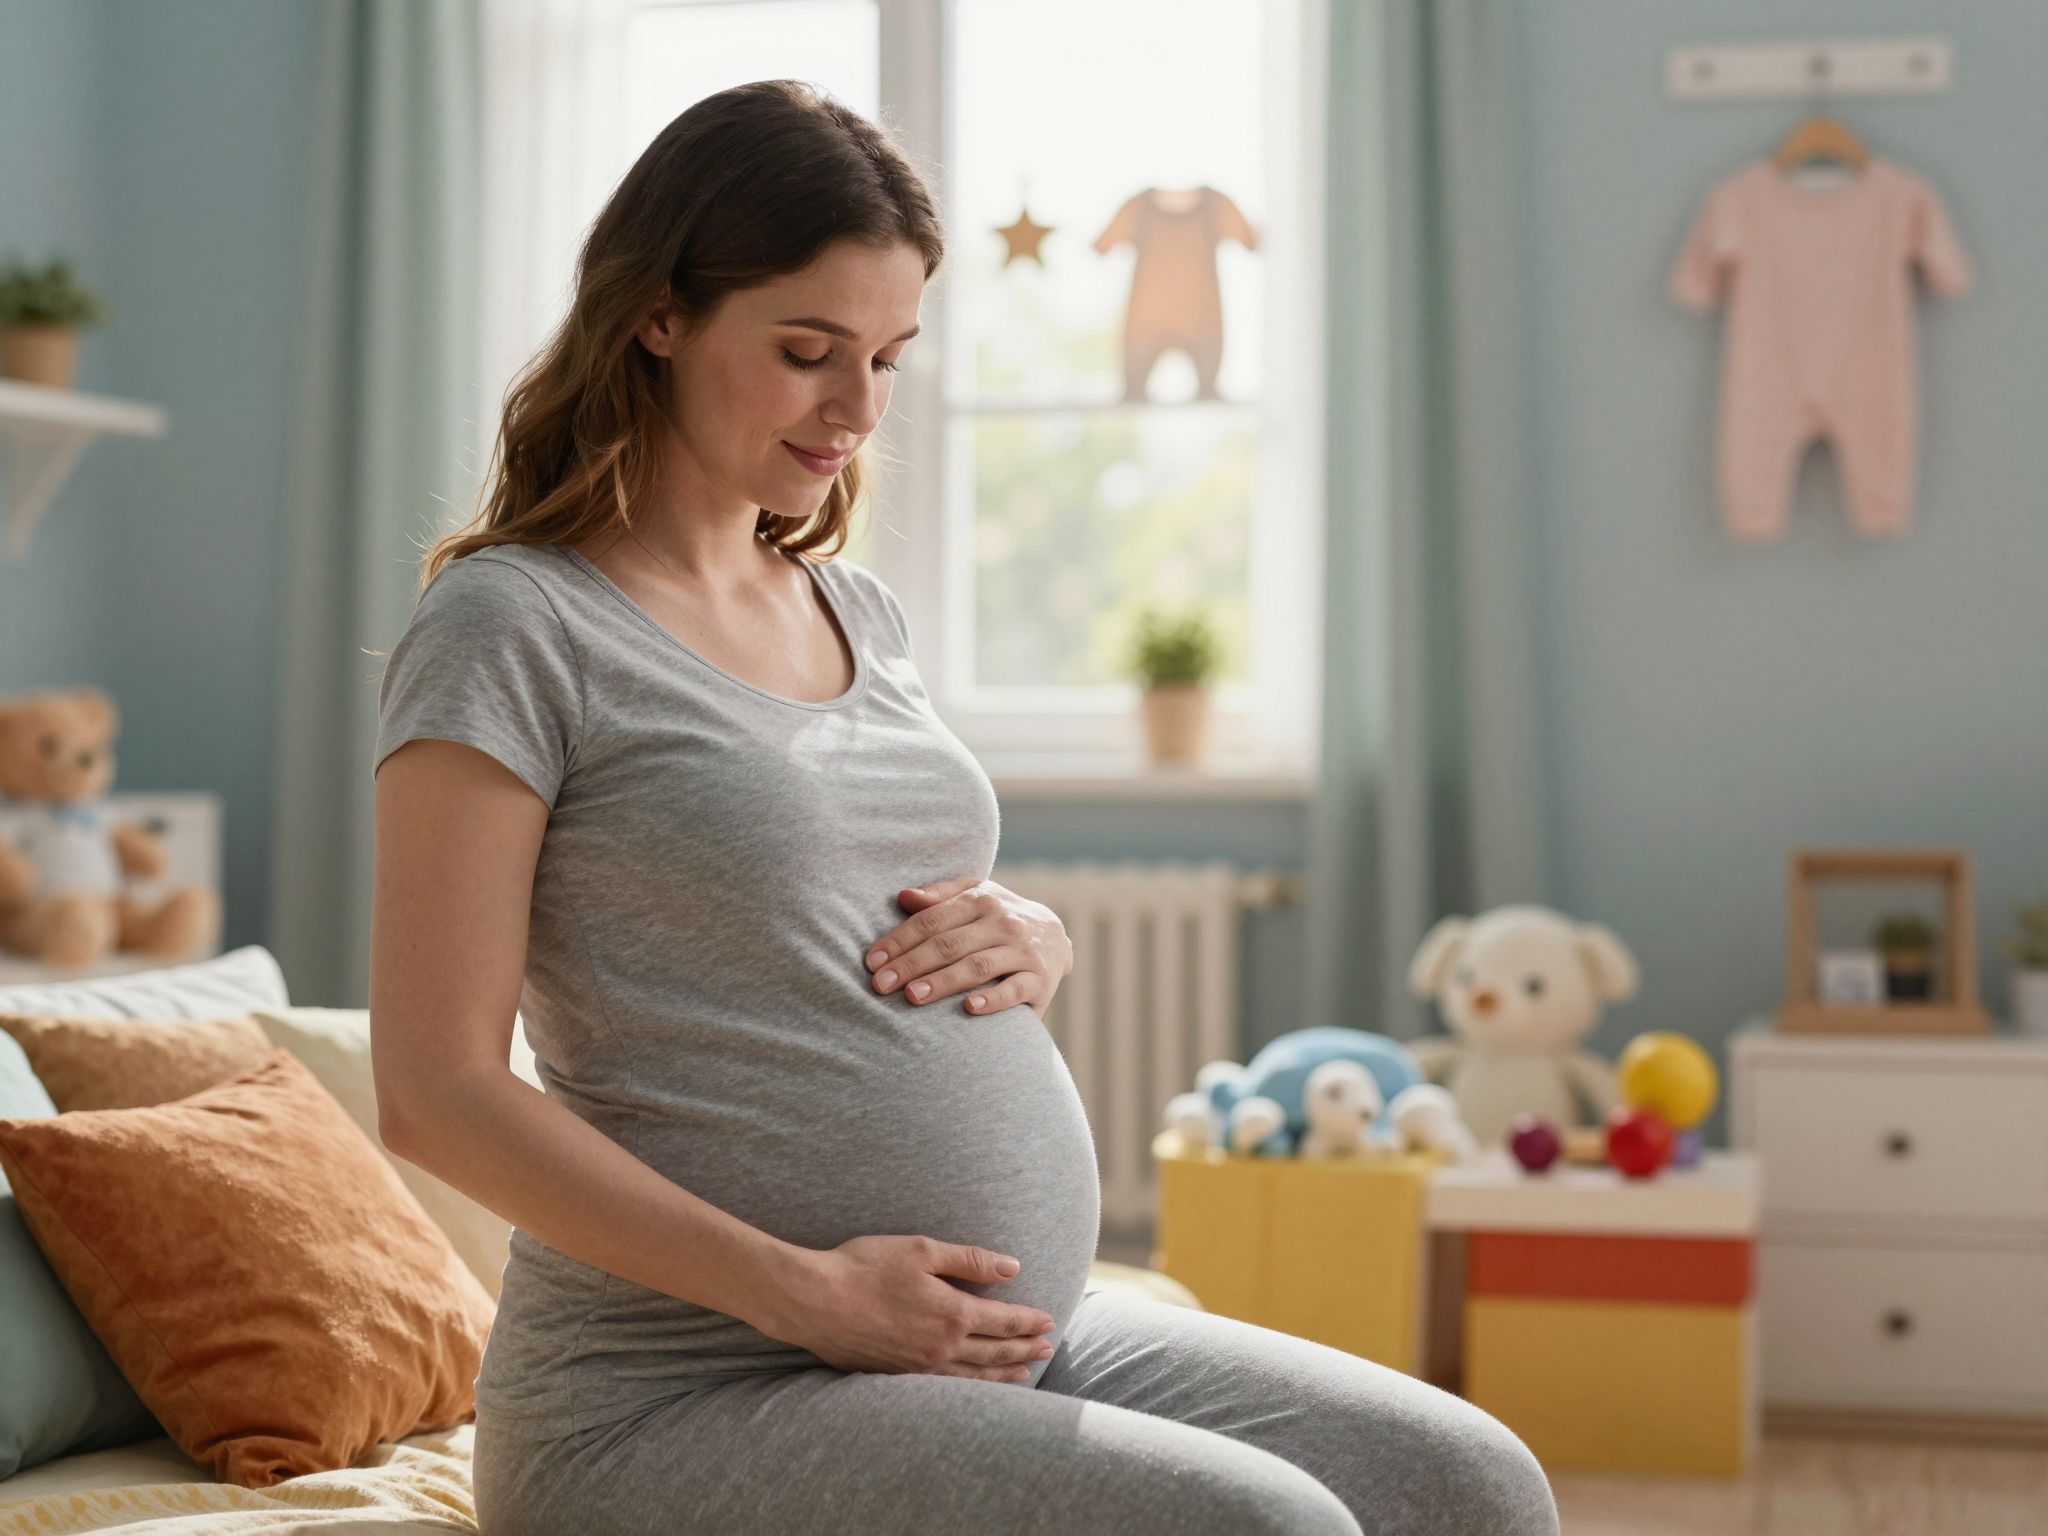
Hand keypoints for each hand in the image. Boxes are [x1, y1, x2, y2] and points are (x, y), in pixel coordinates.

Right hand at [754, 1235, 1058, 1381]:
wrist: (814, 1301)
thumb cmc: (865, 1268)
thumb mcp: (921, 1251)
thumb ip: (970, 1260)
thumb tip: (1012, 1266)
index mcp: (952, 1313)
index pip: (1004, 1320)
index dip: (1029, 1321)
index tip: (1049, 1320)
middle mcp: (942, 1347)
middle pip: (995, 1351)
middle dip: (1024, 1348)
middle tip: (1046, 1347)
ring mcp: (919, 1367)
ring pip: (974, 1376)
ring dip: (1004, 1373)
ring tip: (1024, 1371)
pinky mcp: (897, 1376)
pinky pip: (947, 1388)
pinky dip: (972, 1388)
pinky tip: (975, 1385)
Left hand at [867, 876, 1074, 1019]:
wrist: (1057, 937)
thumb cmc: (999, 918)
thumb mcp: (975, 895)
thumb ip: (940, 895)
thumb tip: (903, 896)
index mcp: (980, 900)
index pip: (932, 920)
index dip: (899, 940)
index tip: (872, 962)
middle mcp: (1002, 922)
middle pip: (949, 944)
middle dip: (911, 964)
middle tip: (880, 985)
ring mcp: (1022, 950)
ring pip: (977, 965)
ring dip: (943, 981)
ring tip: (912, 996)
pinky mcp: (1040, 979)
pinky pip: (1014, 990)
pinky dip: (992, 998)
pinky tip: (968, 1008)